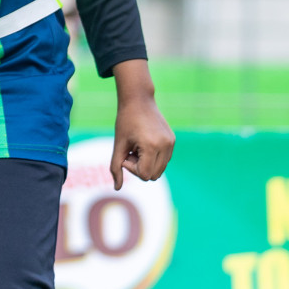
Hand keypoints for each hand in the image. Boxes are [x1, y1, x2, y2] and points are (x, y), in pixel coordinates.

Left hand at [110, 60, 174, 189]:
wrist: (138, 100)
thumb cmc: (125, 121)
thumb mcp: (118, 144)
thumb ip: (116, 167)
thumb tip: (117, 188)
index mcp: (152, 146)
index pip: (145, 175)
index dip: (132, 169)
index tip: (126, 154)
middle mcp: (165, 146)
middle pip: (154, 175)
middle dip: (140, 168)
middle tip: (131, 151)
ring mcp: (171, 144)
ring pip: (160, 169)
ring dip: (147, 163)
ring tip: (137, 147)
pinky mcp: (173, 141)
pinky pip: (164, 160)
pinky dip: (153, 157)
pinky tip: (144, 143)